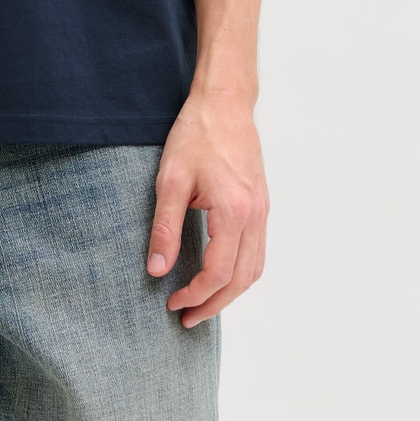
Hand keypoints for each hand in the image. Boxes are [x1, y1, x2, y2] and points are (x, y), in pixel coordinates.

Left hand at [145, 91, 268, 326]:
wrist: (225, 103)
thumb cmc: (196, 135)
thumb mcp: (170, 180)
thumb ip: (164, 228)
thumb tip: (157, 270)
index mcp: (234, 212)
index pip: (218, 273)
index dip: (195, 295)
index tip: (172, 304)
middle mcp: (255, 216)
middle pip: (241, 280)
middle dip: (214, 304)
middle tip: (187, 317)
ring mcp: (262, 210)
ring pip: (254, 269)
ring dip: (230, 293)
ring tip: (203, 303)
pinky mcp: (261, 204)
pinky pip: (257, 251)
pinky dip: (240, 272)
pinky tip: (220, 274)